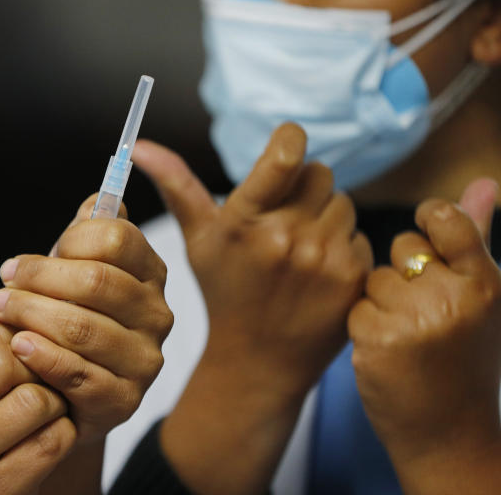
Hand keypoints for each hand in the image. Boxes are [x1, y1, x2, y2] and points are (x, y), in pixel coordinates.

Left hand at [0, 195, 171, 444]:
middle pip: (97, 281)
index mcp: (149, 272)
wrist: (71, 395)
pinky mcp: (124, 400)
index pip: (118, 238)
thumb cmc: (73, 318)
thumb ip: (88, 234)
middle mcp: (157, 314)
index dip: (70, 241)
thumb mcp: (78, 272)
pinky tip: (18, 345)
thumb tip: (98, 198)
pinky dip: (43, 356)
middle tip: (3, 284)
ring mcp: (145, 359)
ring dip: (32, 315)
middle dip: (39, 278)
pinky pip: (79, 373)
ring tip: (0, 311)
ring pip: (83, 327)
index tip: (34, 254)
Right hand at [0, 317, 76, 494]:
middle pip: (8, 360)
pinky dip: (63, 432)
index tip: (29, 346)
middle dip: (37, 363)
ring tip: (46, 407)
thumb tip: (31, 303)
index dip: (18, 333)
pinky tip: (49, 435)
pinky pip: (53, 442)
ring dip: (55, 399)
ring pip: (36, 399)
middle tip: (42, 375)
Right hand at [133, 123, 371, 394]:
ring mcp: (322, 260)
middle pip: (320, 173)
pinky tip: (318, 272)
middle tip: (286, 216)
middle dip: (305, 187)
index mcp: (243, 223)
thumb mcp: (196, 239)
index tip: (288, 144)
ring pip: (343, 203)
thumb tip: (141, 145)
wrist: (258, 362)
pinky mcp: (352, 278)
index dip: (292, 139)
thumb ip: (176, 185)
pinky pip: (359, 236)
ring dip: (325, 217)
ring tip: (300, 248)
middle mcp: (284, 239)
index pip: (286, 156)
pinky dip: (342, 248)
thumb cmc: (224, 291)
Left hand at [349, 179, 500, 484]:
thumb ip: (475, 239)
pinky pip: (355, 305)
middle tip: (421, 311)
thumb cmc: (465, 359)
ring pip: (373, 277)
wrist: (448, 432)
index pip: (447, 220)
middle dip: (402, 272)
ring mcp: (414, 320)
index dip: (429, 221)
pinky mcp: (377, 339)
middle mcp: (454, 299)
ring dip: (380, 301)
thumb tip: (481, 180)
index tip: (425, 236)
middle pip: (402, 248)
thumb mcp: (483, 301)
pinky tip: (385, 350)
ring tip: (405, 335)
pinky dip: (363, 325)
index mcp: (485, 285)